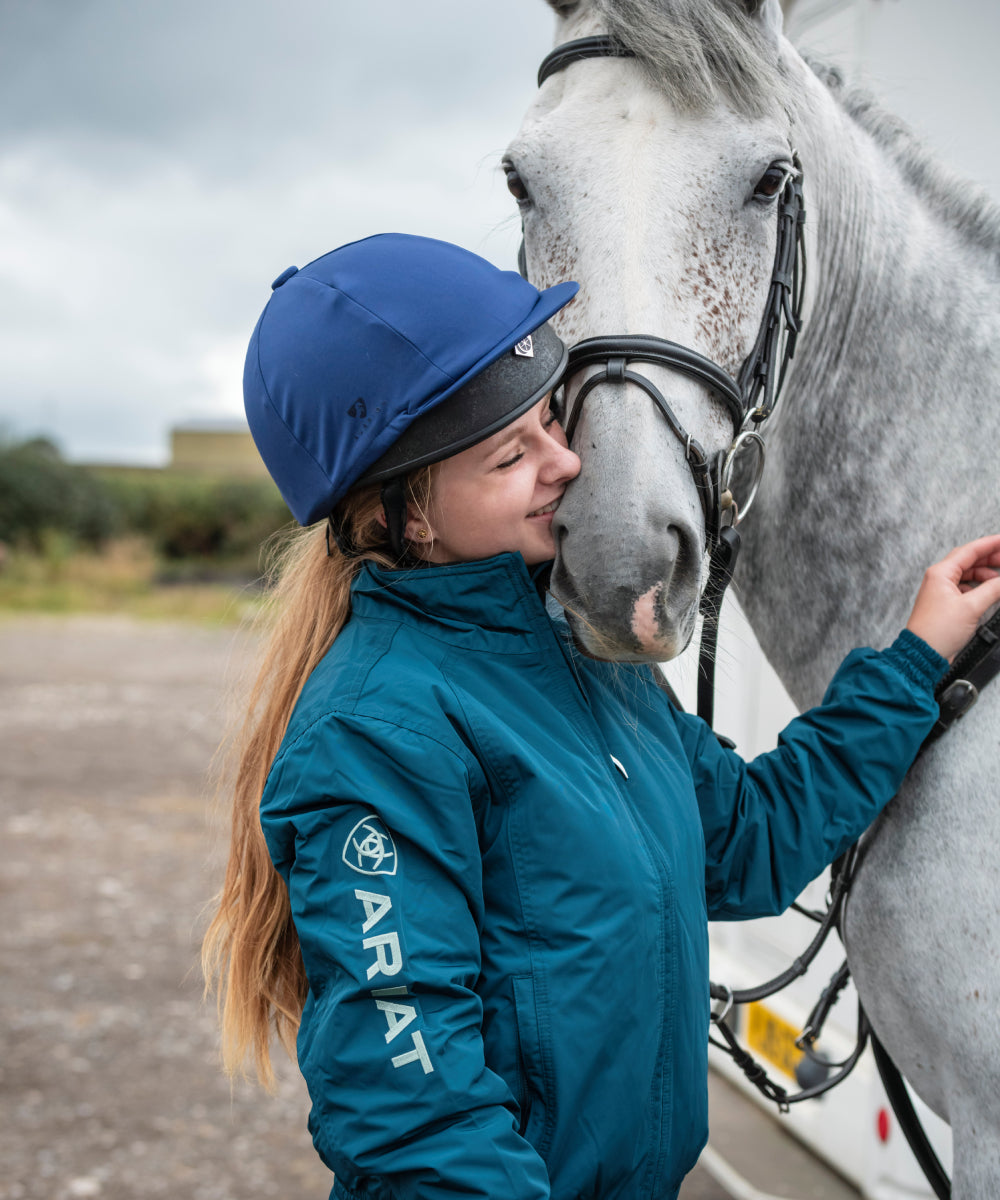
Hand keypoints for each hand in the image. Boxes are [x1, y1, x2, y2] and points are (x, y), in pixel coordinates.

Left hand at [906, 534, 999, 661]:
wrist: (923, 653)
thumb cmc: (936, 631)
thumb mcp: (971, 607)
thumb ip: (993, 590)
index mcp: (941, 573)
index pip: (970, 550)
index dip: (991, 544)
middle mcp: (939, 579)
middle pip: (969, 560)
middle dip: (991, 558)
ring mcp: (941, 591)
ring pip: (968, 575)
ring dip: (986, 575)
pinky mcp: (946, 603)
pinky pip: (966, 588)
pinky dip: (980, 588)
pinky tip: (990, 592)